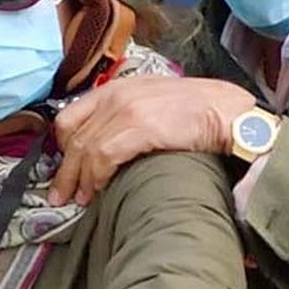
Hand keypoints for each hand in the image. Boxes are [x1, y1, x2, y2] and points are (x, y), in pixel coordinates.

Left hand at [48, 76, 254, 205]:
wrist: (228, 112)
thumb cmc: (196, 111)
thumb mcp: (150, 102)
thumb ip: (125, 116)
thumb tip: (104, 146)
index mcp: (115, 88)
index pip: (70, 116)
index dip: (61, 147)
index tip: (63, 168)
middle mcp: (115, 95)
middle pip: (73, 136)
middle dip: (64, 170)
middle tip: (60, 195)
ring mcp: (127, 110)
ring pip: (85, 149)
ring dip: (79, 179)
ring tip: (80, 200)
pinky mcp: (140, 127)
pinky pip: (104, 156)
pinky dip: (97, 176)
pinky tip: (99, 189)